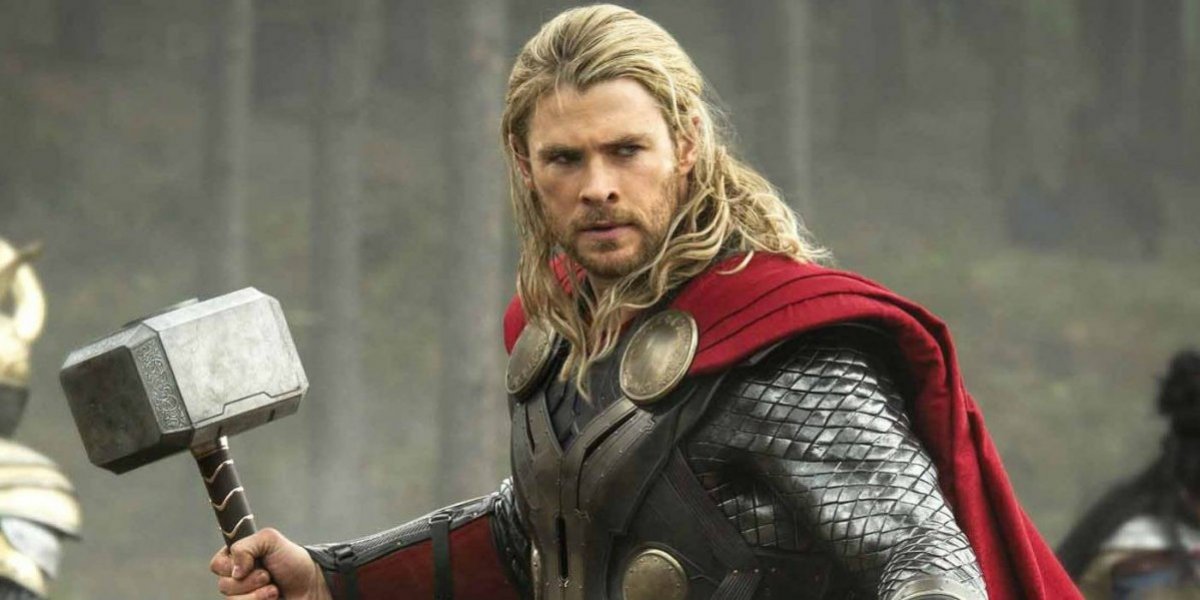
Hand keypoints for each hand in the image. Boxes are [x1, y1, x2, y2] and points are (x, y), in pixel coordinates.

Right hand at [210, 528, 331, 599]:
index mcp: (238, 560)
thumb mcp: (271, 540)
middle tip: (268, 575)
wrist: (312, 586)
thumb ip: (246, 546)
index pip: (217, 565)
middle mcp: (238, 579)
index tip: (252, 563)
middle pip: (223, 585)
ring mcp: (244, 596)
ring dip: (256, 594)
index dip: (231, 565)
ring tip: (274, 589)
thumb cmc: (294, 562)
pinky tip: (274, 598)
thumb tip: (234, 571)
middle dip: (250, 580)